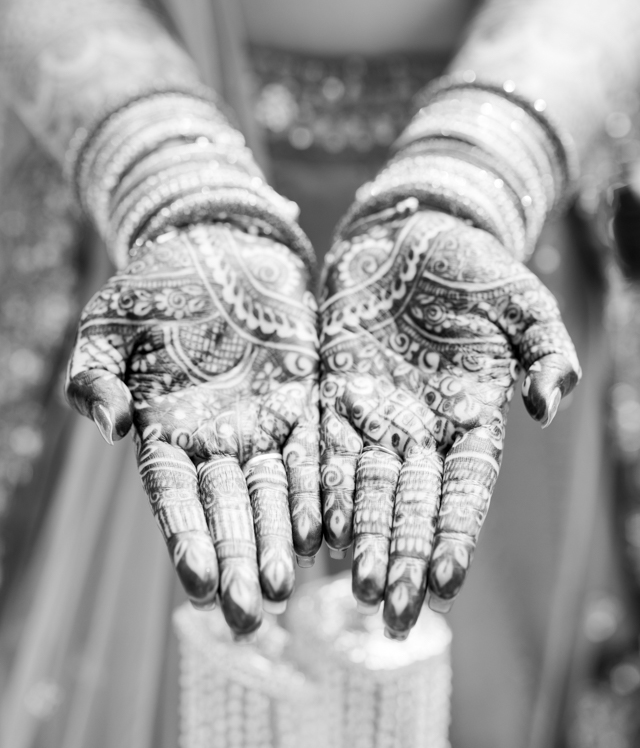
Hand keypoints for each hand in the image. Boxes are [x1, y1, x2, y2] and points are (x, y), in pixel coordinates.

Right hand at [66, 223, 319, 635]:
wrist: (218, 244)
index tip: (196, 584)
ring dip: (277, 541)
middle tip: (247, 616)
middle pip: (227, 509)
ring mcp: (261, 423)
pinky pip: (312, 454)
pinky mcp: (304, 400)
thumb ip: (96, 373)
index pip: (175, 495)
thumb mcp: (110, 320)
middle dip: (235, 560)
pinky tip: (323, 532)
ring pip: (272, 493)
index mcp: (164, 429)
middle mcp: (215, 439)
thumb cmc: (156, 280)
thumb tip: (109, 426)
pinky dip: (315, 492)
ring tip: (285, 589)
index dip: (186, 537)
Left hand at [319, 207, 579, 637]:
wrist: (410, 231)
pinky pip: (325, 449)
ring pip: (368, 488)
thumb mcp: (523, 300)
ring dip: (362, 537)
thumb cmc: (473, 262)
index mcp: (473, 413)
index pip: (465, 485)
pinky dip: (321, 489)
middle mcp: (423, 425)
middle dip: (405, 556)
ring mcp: (376, 411)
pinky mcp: (333, 391)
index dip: (455, 530)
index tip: (445, 579)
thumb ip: (544, 350)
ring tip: (355, 589)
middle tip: (393, 615)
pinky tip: (313, 530)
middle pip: (414, 502)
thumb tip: (545, 407)